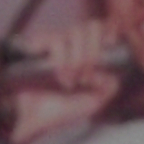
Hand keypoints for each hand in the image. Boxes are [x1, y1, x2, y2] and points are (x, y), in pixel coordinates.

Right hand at [9, 20, 124, 143]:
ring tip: (70, 82)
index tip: (110, 44)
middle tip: (85, 77)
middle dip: (93, 52)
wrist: (33, 119)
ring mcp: (54, 42)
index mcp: (86, 53)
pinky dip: (63, 59)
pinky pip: (57, 40)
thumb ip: (109, 87)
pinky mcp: (37, 44)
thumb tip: (108, 71)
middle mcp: (71, 44)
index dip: (110, 29)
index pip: (103, 26)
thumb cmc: (60, 110)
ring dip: (78, 59)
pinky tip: (60, 76)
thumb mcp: (93, 102)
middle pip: (92, 25)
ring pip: (75, 31)